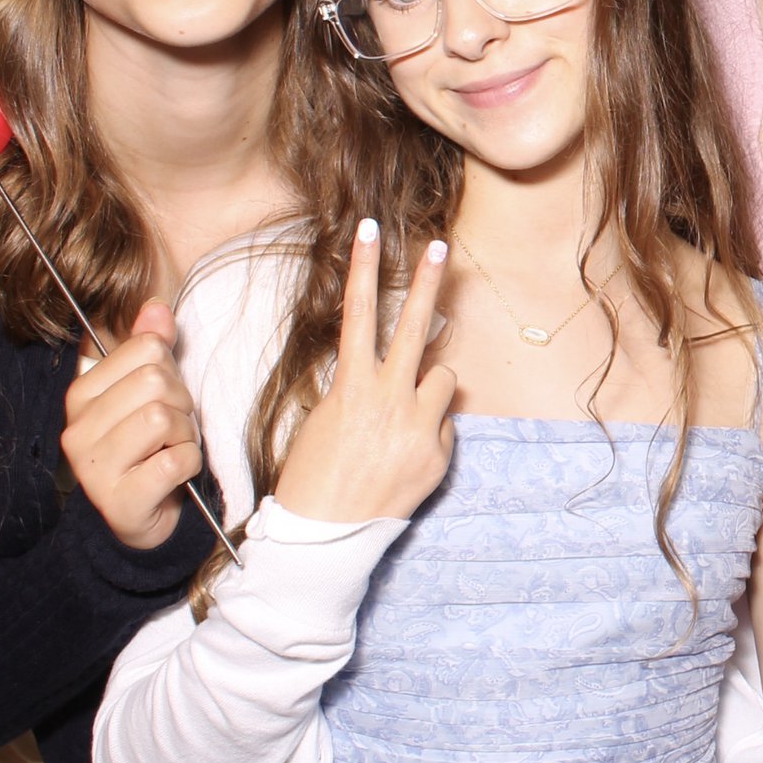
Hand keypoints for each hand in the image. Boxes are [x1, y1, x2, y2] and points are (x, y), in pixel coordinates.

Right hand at [61, 299, 205, 551]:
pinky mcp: (119, 500)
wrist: (139, 519)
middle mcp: (77, 429)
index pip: (146, 349)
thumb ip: (150, 348)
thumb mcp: (148, 393)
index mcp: (82, 395)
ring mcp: (93, 467)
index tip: (165, 398)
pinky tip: (176, 474)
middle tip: (175, 430)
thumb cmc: (148, 449)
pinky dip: (189, 464)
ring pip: (164, 418)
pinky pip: (175, 461)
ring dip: (186, 436)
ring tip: (173, 450)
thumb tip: (156, 307)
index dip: (171, 371)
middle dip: (182, 404)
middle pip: (155, 381)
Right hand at [272, 222, 457, 523]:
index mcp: (352, 385)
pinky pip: (445, 424)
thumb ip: (366, 388)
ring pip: (444, 377)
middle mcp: (388, 397)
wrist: (326, 535)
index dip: (365, 268)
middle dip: (427, 282)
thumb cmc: (317, 475)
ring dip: (429, 390)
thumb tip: (404, 373)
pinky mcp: (439, 452)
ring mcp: (418, 424)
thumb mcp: (329, 419)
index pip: (359, 313)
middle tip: (440, 246)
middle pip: (414, 325)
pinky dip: (431, 433)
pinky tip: (403, 459)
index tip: (371, 228)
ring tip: (400, 423)